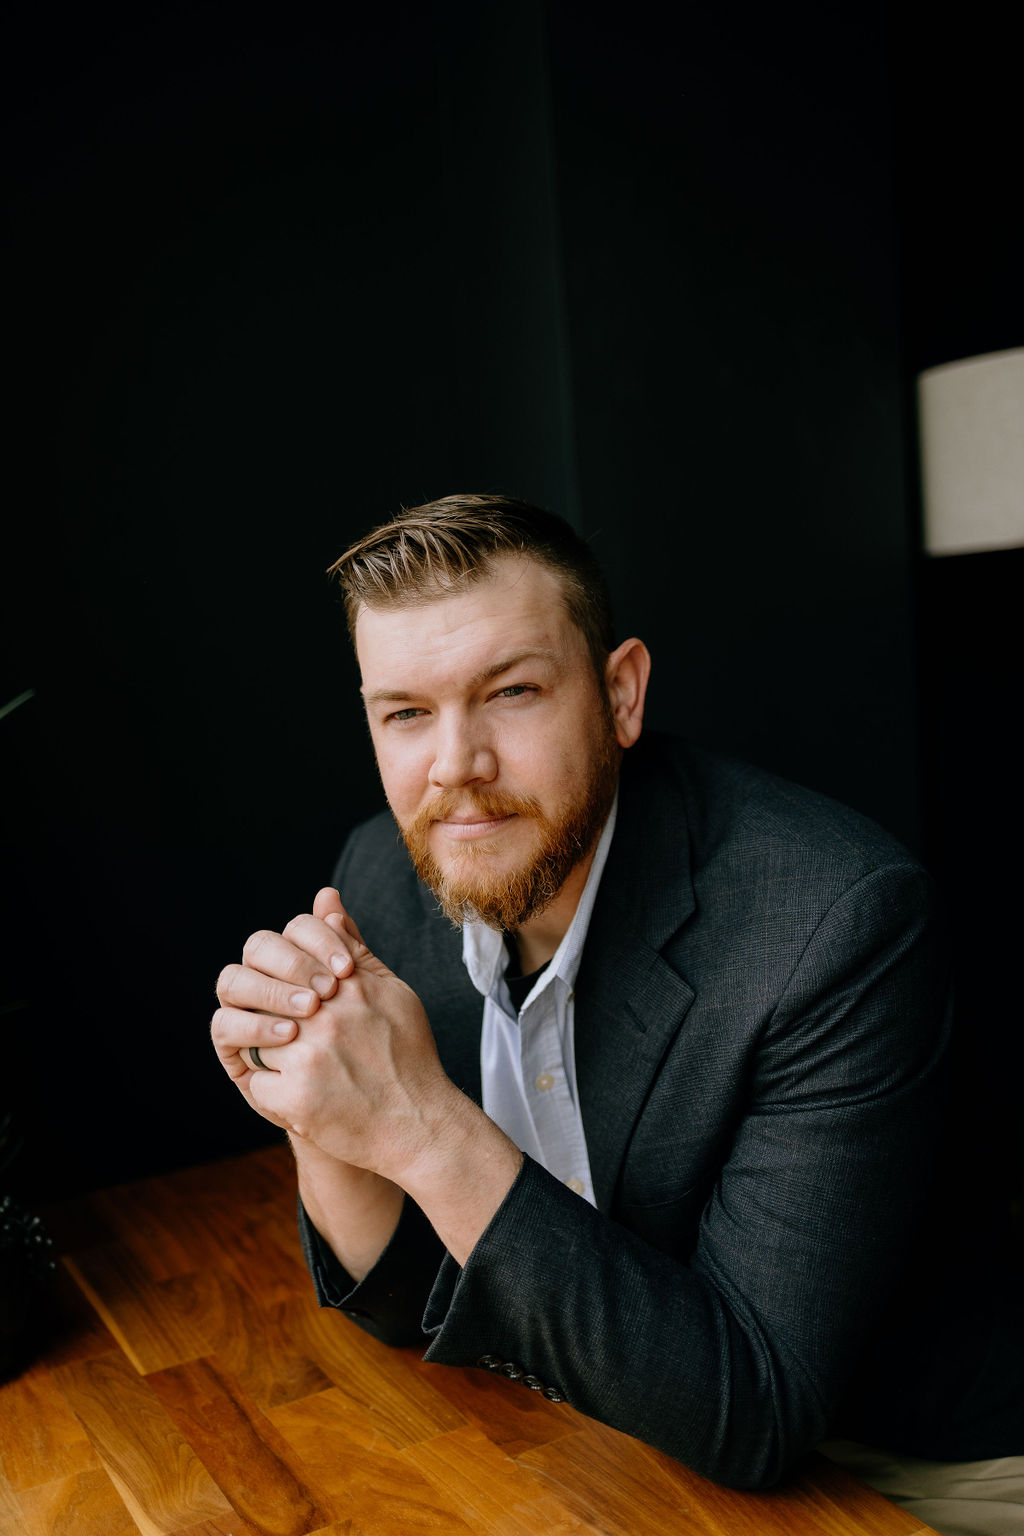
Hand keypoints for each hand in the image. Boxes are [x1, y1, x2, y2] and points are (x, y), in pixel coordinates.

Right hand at [210, 886, 359, 1119]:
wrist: (372, 1112)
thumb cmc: (374, 1051)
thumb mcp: (370, 996)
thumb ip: (349, 948)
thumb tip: (328, 895)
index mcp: (301, 962)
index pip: (296, 929)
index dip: (318, 939)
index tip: (348, 969)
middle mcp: (270, 982)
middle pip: (258, 947)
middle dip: (292, 963)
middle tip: (327, 991)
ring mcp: (249, 1014)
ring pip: (233, 980)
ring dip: (270, 990)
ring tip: (310, 1012)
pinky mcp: (236, 1050)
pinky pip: (224, 1025)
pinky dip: (252, 1026)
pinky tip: (288, 1035)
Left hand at [213, 889, 456, 1178]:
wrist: (419, 1124)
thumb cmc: (408, 1056)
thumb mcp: (390, 990)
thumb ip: (353, 945)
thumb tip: (325, 901)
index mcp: (350, 986)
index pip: (288, 943)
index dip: (286, 965)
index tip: (304, 992)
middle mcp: (326, 1017)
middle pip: (265, 991)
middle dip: (273, 1010)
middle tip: (296, 1032)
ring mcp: (307, 1058)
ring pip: (257, 1038)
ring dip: (273, 1051)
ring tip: (304, 1067)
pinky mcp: (294, 1099)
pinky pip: (258, 1083)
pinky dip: (273, 1090)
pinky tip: (303, 1095)